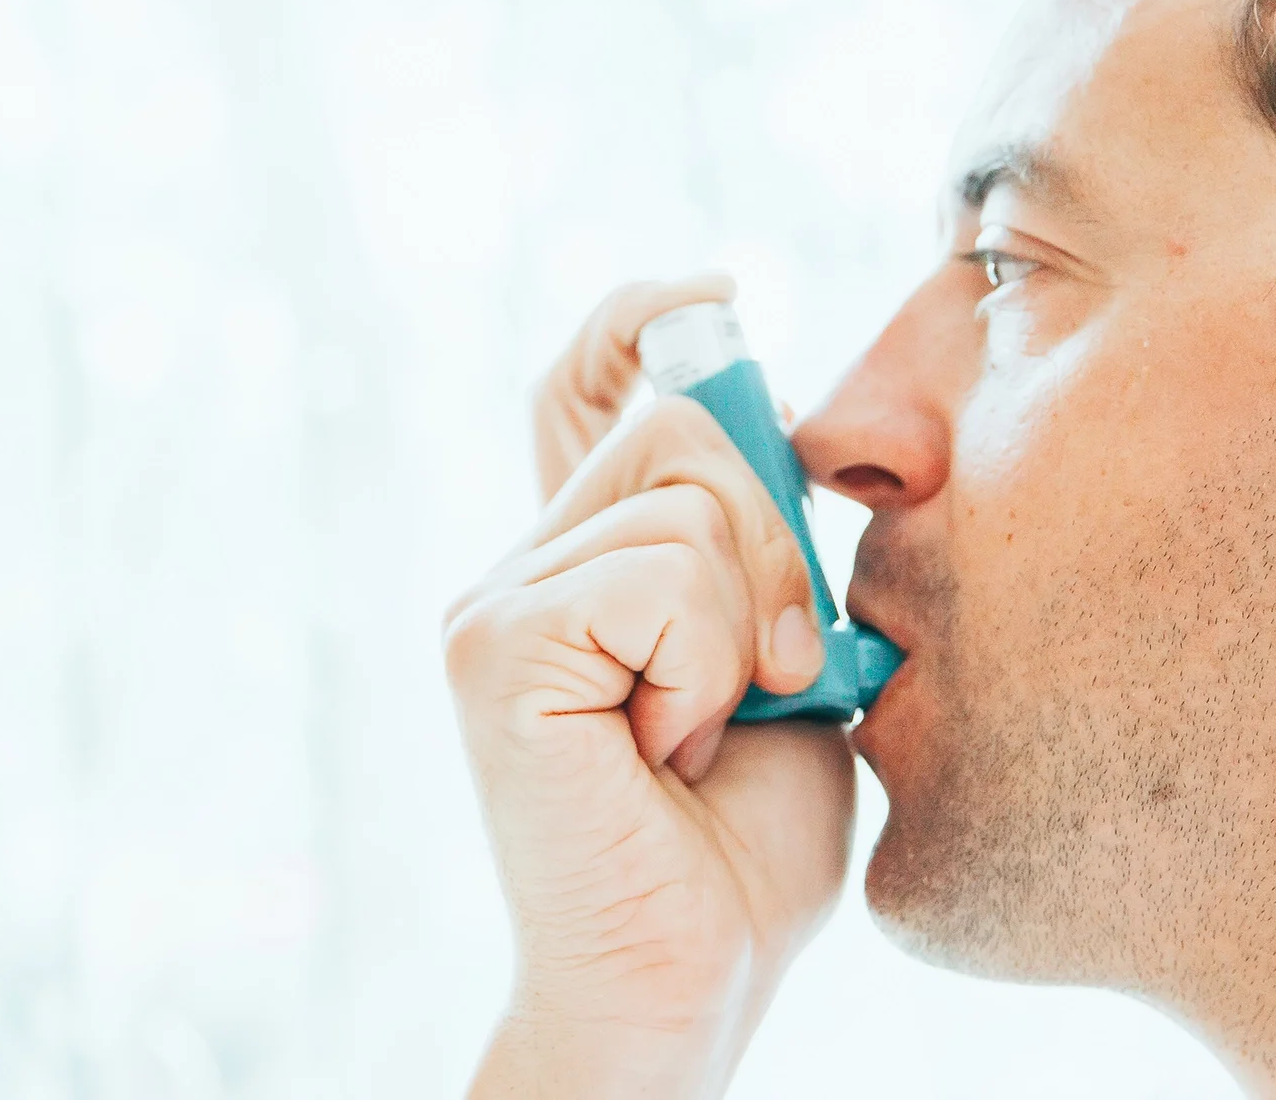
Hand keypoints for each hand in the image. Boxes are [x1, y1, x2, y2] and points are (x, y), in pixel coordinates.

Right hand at [448, 279, 856, 1097]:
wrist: (688, 979)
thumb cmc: (739, 842)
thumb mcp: (782, 658)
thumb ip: (758, 545)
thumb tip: (767, 400)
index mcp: (584, 563)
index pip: (579, 386)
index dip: (639, 320)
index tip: (716, 295)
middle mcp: (522, 566)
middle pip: (682, 423)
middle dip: (776, 539)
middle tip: (777, 676)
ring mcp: (493, 603)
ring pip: (686, 498)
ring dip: (748, 627)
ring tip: (697, 735)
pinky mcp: (494, 648)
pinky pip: (661, 577)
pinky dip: (706, 667)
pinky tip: (662, 750)